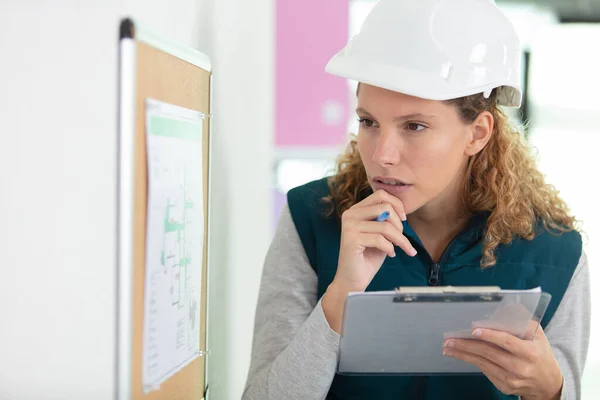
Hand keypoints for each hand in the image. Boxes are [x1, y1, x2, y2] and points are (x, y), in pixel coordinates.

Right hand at [322, 190, 416, 332]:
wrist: (353, 280)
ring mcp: (349, 226)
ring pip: (385, 226)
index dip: (397, 205)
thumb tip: (400, 212)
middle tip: (402, 239)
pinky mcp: (351, 240)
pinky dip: (390, 248)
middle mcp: (350, 215)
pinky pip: (380, 239)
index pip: (380, 194)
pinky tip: (390, 254)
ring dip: (399, 239)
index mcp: (356, 210)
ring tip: (401, 248)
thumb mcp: (379, 234)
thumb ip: (386, 221)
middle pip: (385, 207)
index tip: (404, 220)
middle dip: (399, 224)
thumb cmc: (368, 257)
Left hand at [443, 326, 562, 399]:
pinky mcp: (504, 386)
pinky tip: (460, 354)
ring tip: (448, 347)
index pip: (507, 342)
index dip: (490, 336)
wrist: (548, 384)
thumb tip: (508, 305)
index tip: (474, 330)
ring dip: (462, 355)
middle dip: (466, 345)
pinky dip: (471, 361)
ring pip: (482, 364)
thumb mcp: (538, 336)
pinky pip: (484, 370)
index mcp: (530, 353)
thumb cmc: (541, 354)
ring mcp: (511, 380)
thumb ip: (524, 321)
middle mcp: (520, 368)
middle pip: (489, 353)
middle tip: (449, 340)